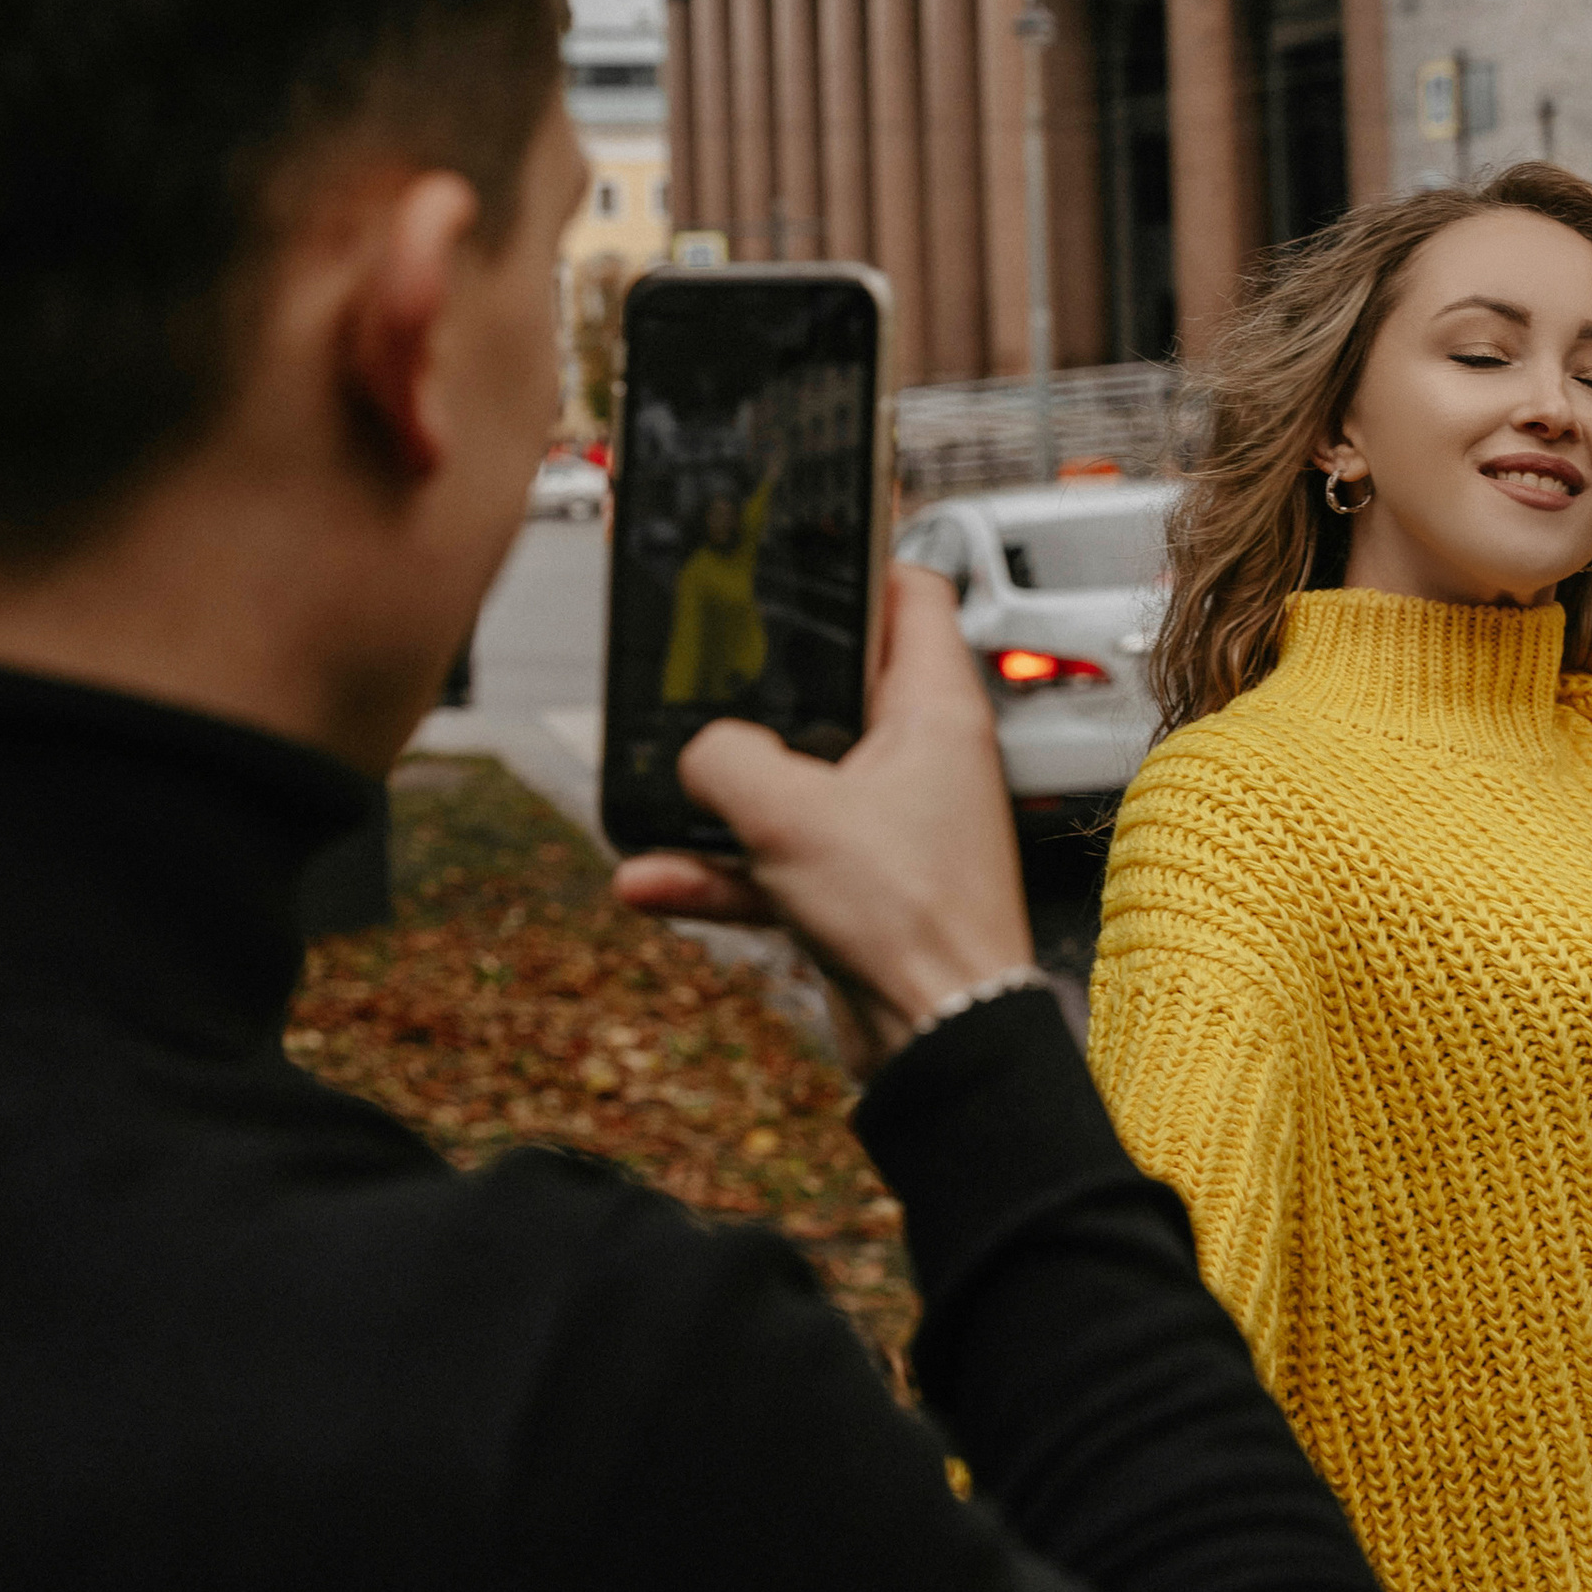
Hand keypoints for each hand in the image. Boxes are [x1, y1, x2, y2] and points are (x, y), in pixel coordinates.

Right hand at [612, 567, 1033, 1081]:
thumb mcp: (790, 813)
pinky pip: (779, 858)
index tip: (801, 550)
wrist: (939, 1041)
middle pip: (835, 686)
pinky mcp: (862, 885)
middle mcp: (921, 757)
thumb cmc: (911, 918)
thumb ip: (726, 760)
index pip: (911, 595)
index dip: (859, 561)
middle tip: (702, 661)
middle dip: (760, 685)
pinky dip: (721, 868)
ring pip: (794, 779)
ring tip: (660, 788)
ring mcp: (891, 822)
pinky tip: (652, 879)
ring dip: (723, 792)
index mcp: (934, 709)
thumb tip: (700, 753)